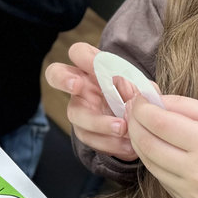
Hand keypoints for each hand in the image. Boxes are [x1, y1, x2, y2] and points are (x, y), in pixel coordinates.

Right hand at [43, 42, 137, 161]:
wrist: (141, 125)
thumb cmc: (136, 96)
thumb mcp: (142, 87)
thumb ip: (138, 86)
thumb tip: (130, 93)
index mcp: (93, 68)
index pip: (79, 52)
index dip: (83, 56)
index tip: (97, 64)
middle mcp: (80, 86)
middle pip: (55, 74)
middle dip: (62, 78)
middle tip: (76, 85)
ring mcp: (79, 109)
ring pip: (76, 114)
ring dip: (99, 122)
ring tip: (122, 127)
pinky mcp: (85, 132)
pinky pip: (90, 138)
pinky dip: (110, 142)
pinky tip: (127, 144)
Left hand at [125, 96, 197, 197]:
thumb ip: (186, 106)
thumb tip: (153, 99)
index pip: (160, 123)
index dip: (142, 107)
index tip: (138, 96)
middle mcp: (197, 171)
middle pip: (147, 143)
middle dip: (133, 122)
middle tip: (132, 108)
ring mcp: (189, 191)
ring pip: (148, 162)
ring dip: (137, 140)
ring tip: (139, 123)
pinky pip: (158, 176)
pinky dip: (151, 158)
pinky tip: (155, 144)